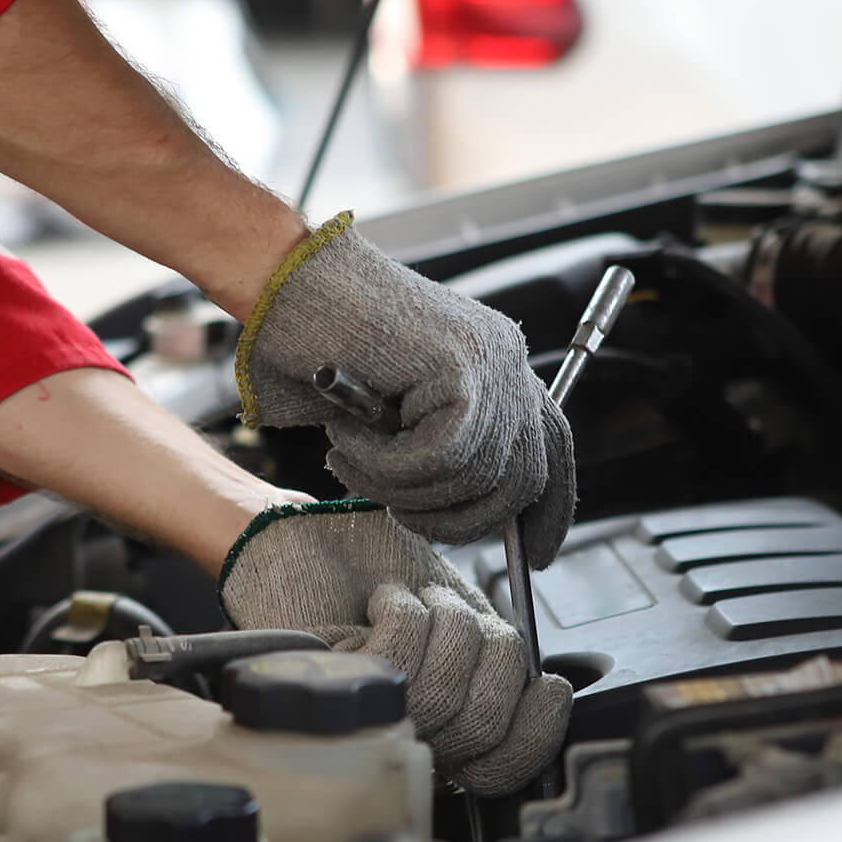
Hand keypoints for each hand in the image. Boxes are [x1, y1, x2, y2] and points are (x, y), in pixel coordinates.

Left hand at [220, 501, 571, 795]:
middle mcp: (407, 735)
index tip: (551, 686)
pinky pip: (399, 657)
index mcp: (445, 726)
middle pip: (483, 724)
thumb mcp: (462, 617)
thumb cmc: (385, 574)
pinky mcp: (333, 686)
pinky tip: (384, 600)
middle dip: (489, 650)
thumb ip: (499, 659)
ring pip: (443, 688)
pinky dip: (402, 609)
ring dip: (444, 622)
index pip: (503, 766)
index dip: (539, 731)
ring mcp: (368, 718)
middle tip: (455, 614)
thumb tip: (551, 689)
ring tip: (416, 602)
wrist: (314, 538)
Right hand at [234, 215, 574, 567]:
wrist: (287, 285)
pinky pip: (437, 460)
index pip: (553, 451)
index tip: (536, 557)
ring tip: (349, 458)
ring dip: (398, 489)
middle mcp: (508, 361)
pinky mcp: (461, 367)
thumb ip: (446, 448)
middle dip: (456, 519)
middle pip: (521, 480)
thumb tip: (474, 517)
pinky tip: (347, 438)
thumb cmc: (323, 343)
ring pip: (471, 477)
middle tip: (392, 508)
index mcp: (500, 369)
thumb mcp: (398, 410)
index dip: (549, 511)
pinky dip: (384, 467)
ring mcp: (490, 360)